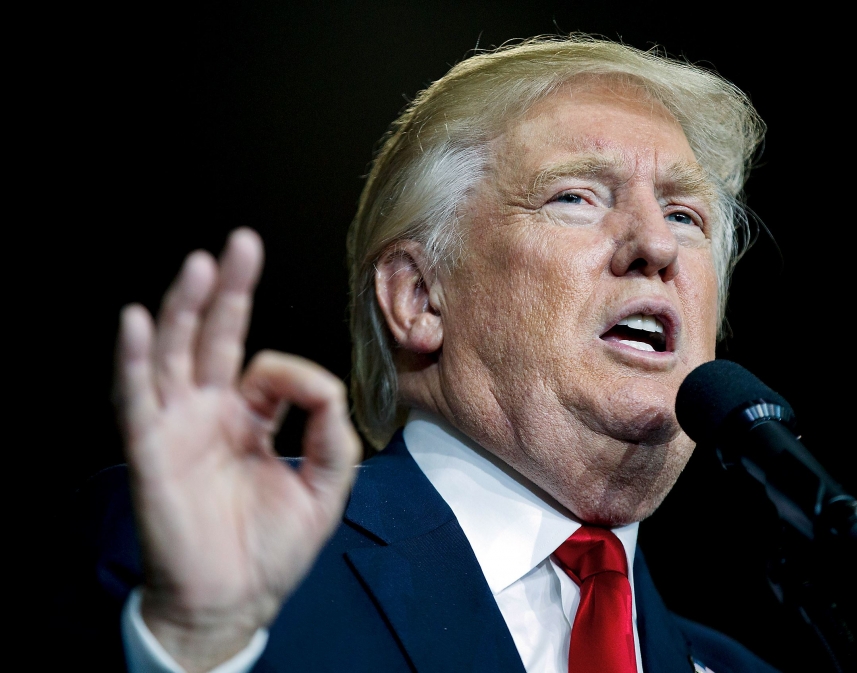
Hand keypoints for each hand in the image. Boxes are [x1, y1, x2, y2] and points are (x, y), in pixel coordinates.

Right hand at [115, 229, 359, 671]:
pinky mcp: (152, 452)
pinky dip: (134, 361)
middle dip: (228, 289)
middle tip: (241, 244)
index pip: (267, 368)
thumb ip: (333, 432)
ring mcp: (177, 427)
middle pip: (213, 337)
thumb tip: (321, 386)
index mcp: (248, 418)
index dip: (293, 373)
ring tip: (199, 264)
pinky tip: (138, 322)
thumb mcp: (326, 485)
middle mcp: (209, 413)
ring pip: (174, 354)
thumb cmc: (272, 548)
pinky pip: (137, 400)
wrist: (234, 601)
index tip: (310, 397)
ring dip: (183, 308)